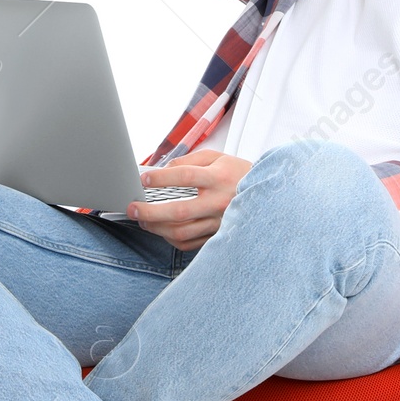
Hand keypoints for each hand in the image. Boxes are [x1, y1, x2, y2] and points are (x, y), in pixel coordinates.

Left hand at [128, 149, 253, 251]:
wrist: (267, 195)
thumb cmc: (237, 174)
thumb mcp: (217, 157)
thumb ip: (189, 160)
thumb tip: (163, 168)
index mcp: (219, 178)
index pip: (186, 176)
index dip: (162, 178)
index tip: (144, 179)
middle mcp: (219, 202)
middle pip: (179, 211)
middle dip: (150, 211)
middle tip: (133, 208)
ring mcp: (219, 222)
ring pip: (182, 231)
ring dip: (157, 227)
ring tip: (143, 220)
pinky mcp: (218, 236)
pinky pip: (189, 243)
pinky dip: (171, 238)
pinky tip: (162, 230)